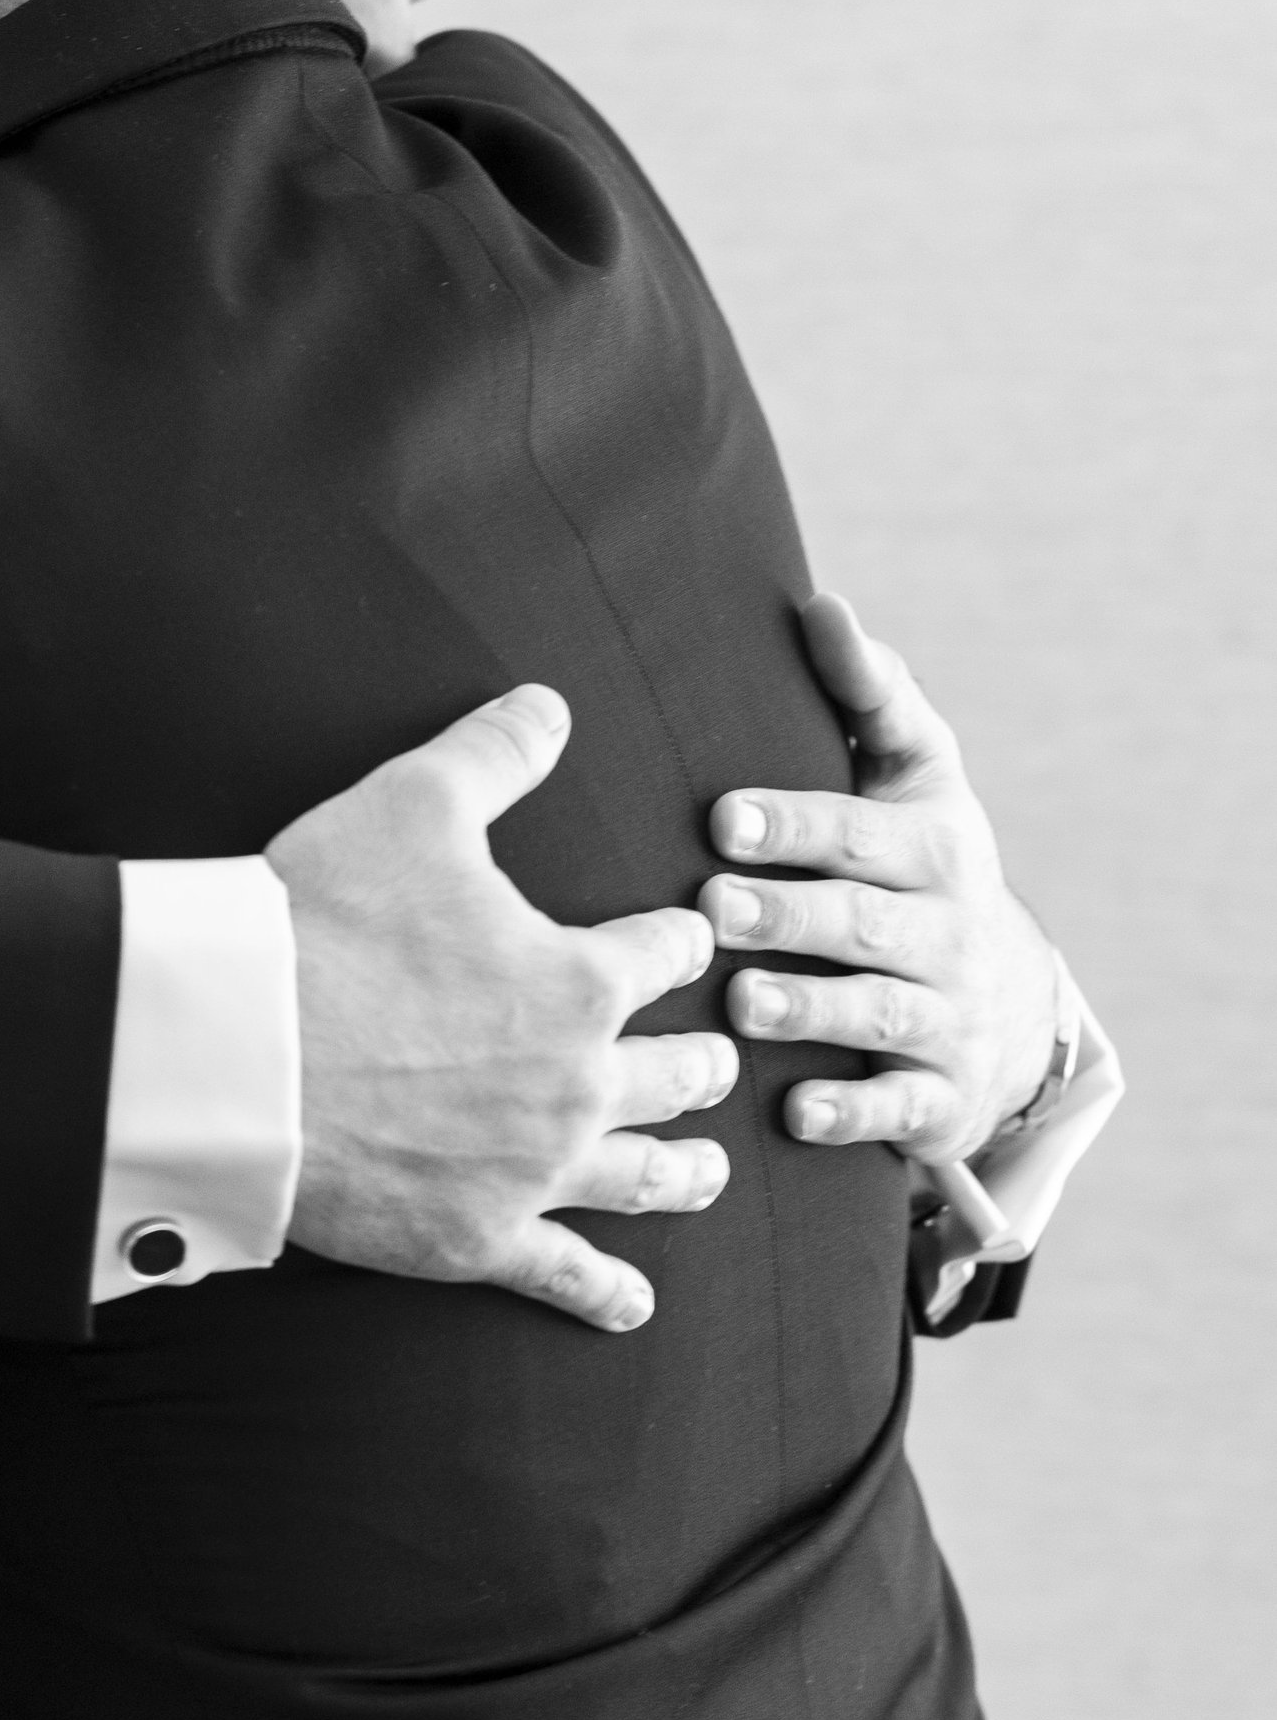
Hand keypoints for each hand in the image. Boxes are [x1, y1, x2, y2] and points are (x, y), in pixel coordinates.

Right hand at [269, 684, 734, 1332]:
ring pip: (648, 1176)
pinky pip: (564, 1274)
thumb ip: (494, 751)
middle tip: (712, 1055)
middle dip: (702, 1057)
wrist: (235, 1049)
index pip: (671, 953)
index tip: (685, 936)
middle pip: (681, 1072)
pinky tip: (635, 1304)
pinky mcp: (478, 1237)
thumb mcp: (411, 803)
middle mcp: (580, 1082)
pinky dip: (606, 1292)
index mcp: (583, 978)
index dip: (681, 937)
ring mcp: (535, 1169)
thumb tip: (550, 702)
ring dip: (687, 1169)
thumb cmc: (321, 919)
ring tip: (707, 1168)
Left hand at [701, 592, 1058, 1166]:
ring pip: (877, 1014)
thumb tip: (823, 605)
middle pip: (865, 923)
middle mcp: (946, 931)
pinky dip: (850, 1114)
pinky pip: (898, 1110)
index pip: (863, 831)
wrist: (1008, 1002)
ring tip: (740, 1003)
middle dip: (790, 915)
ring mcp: (947, 1018)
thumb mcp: (916, 775)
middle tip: (712, 906)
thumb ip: (872, 694)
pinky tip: (794, 1113)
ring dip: (809, 1010)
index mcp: (933, 845)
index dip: (797, 824)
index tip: (723, 818)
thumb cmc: (921, 862)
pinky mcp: (940, 1097)